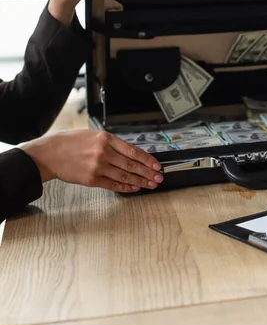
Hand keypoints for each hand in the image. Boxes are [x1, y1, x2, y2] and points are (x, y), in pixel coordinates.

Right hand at [22, 130, 163, 192]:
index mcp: (106, 139)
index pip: (133, 151)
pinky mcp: (92, 180)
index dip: (147, 160)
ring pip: (125, 177)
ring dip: (140, 182)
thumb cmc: (71, 142)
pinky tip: (135, 189)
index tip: (157, 165)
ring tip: (150, 185)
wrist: (50, 153)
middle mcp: (104, 153)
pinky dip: (126, 188)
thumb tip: (132, 154)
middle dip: (148, 173)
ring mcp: (98, 167)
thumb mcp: (94, 135)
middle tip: (159, 178)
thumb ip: (113, 144)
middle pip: (132, 165)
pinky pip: (113, 185)